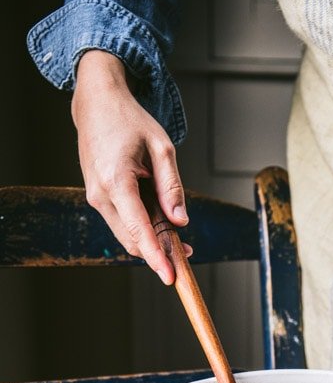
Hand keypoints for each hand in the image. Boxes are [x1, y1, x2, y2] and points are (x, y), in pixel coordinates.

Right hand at [71, 50, 190, 283]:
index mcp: (116, 180)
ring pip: (127, 234)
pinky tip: (160, 223)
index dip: (156, 256)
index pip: (139, 229)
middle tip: (187, 254)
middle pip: (132, 239)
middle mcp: (100, 194)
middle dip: (159, 252)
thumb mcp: (162, 148)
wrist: (96, 105)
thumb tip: (180, 220)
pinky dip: (142, 229)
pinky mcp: (97, 197)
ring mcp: (95, 197)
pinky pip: (122, 223)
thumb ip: (172, 186)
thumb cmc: (130, 121)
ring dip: (152, 241)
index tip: (170, 276)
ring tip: (178, 238)